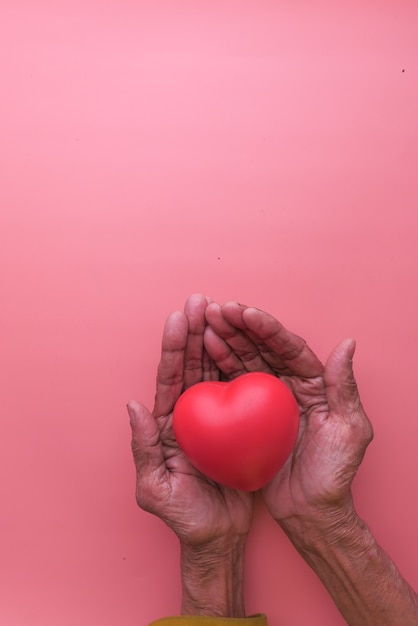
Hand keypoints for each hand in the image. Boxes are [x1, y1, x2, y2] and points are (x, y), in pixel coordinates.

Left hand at [127, 295, 252, 615]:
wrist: (217, 537)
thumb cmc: (184, 516)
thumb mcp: (154, 488)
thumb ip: (142, 447)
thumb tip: (132, 405)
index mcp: (166, 423)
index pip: (169, 378)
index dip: (173, 347)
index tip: (179, 317)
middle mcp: (190, 414)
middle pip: (191, 365)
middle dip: (194, 331)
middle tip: (201, 300)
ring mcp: (215, 416)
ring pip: (214, 370)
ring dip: (216, 339)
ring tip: (222, 309)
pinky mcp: (237, 424)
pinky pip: (239, 389)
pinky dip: (241, 365)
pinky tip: (246, 343)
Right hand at [204, 301, 373, 534]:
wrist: (310, 511)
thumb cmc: (333, 474)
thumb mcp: (349, 431)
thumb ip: (345, 387)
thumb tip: (347, 343)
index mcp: (314, 383)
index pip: (289, 347)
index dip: (267, 328)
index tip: (245, 312)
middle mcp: (289, 385)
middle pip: (262, 348)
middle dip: (239, 326)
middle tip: (215, 309)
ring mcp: (266, 398)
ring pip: (244, 360)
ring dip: (225, 339)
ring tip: (204, 321)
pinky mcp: (247, 414)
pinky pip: (231, 383)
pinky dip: (217, 365)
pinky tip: (202, 350)